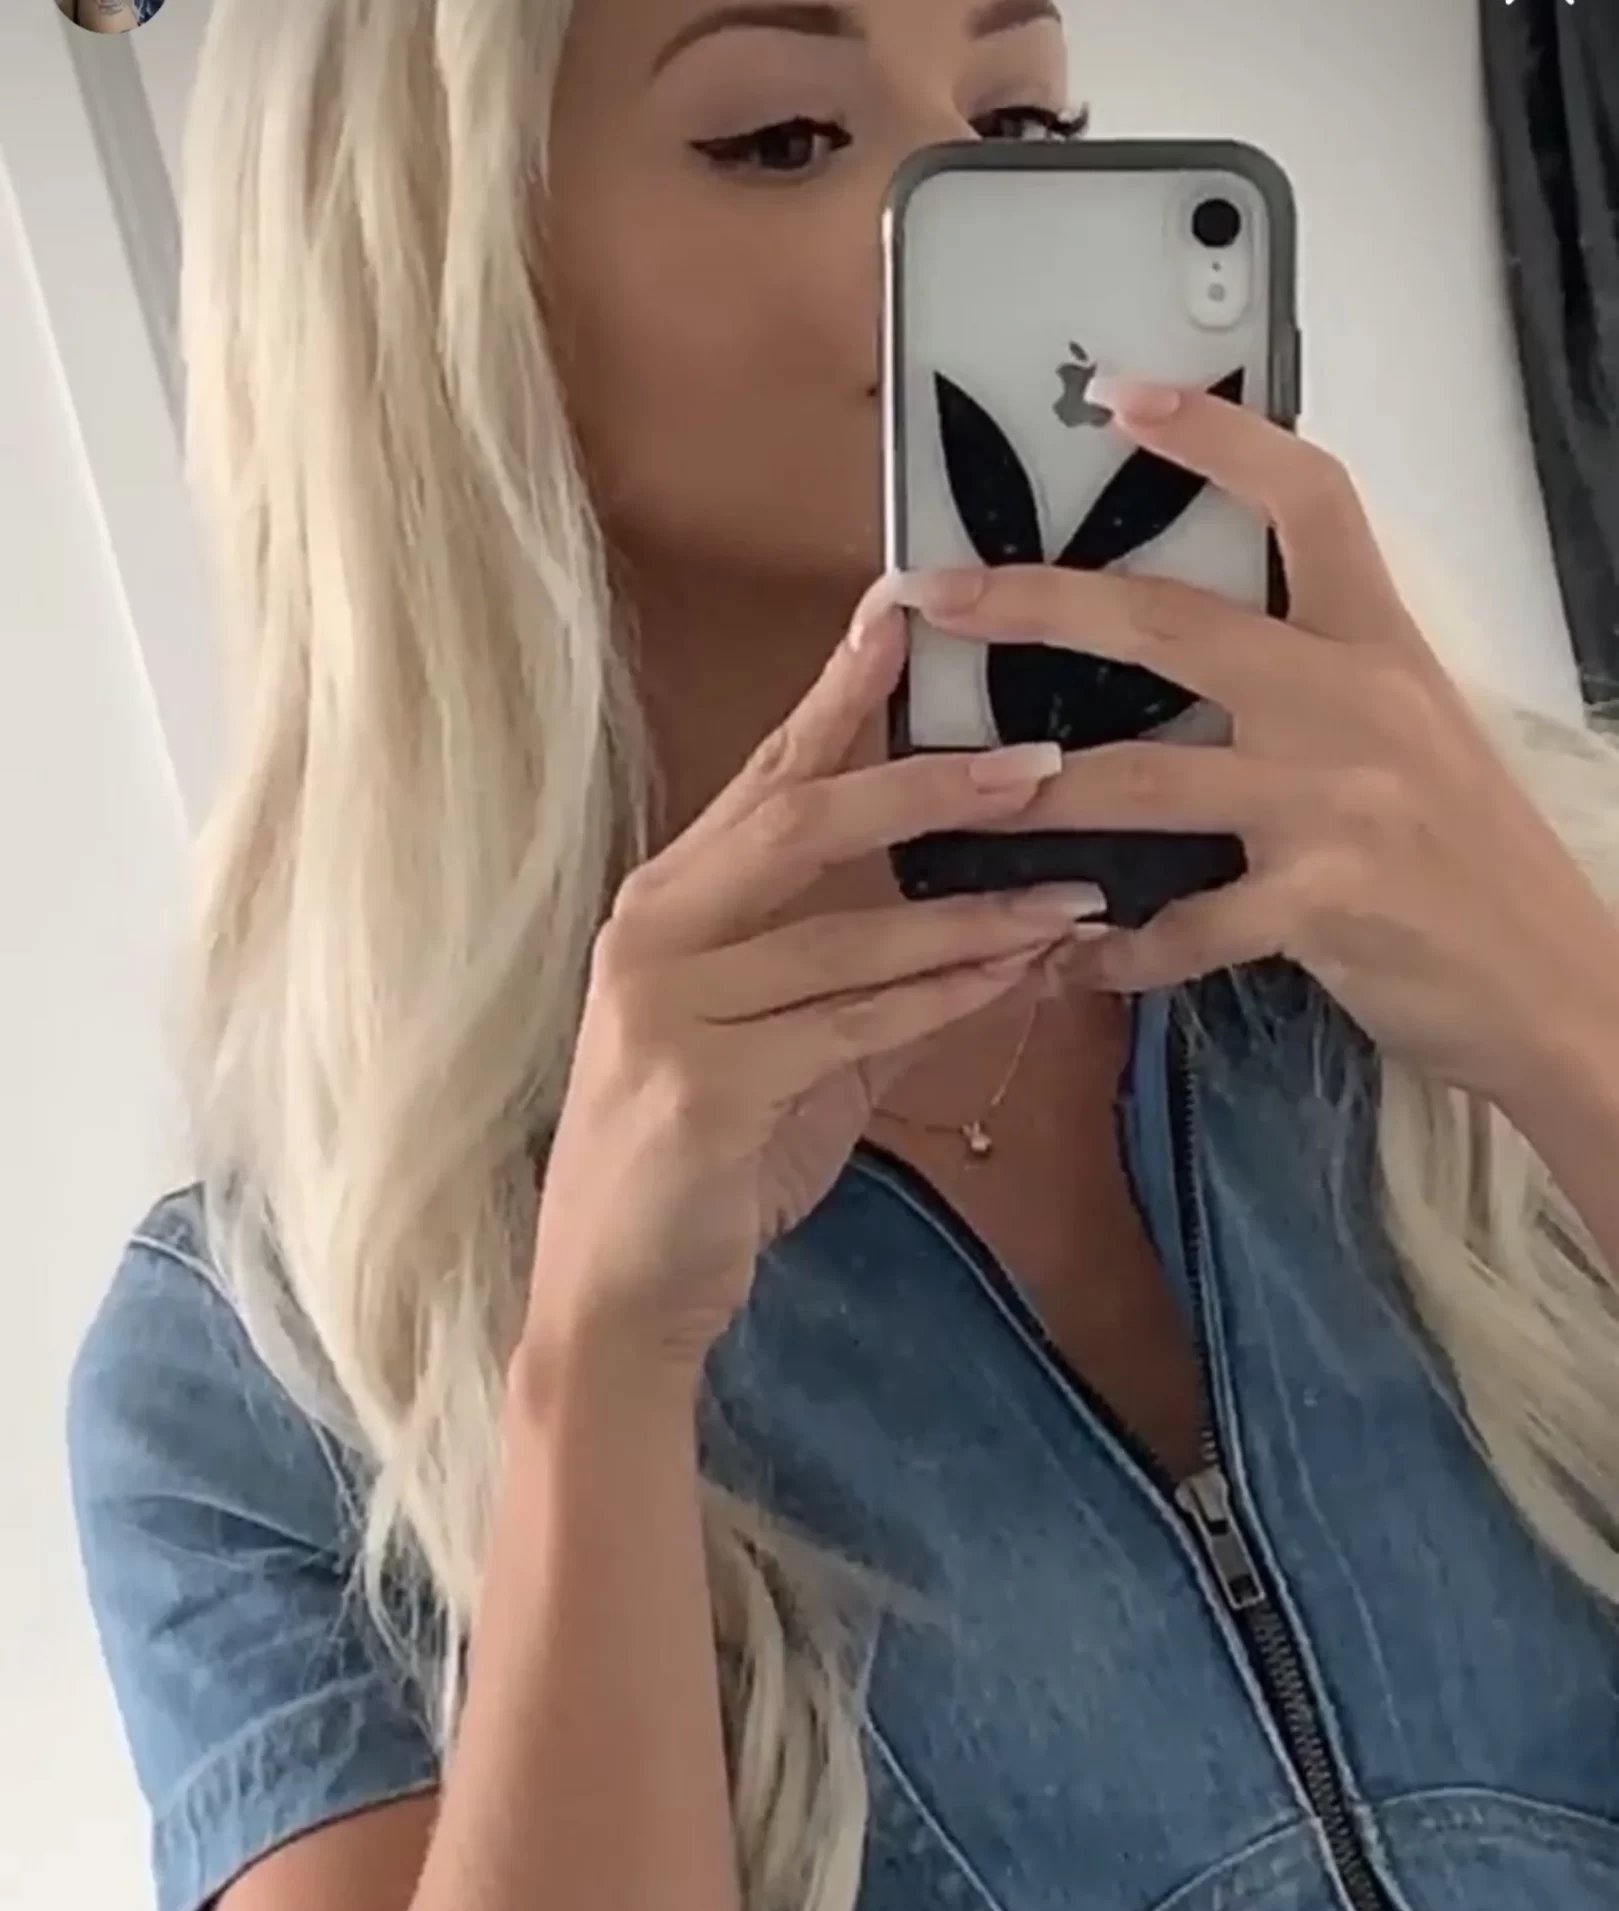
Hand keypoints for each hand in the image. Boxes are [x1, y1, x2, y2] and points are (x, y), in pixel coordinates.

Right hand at [521, 608, 1102, 1376]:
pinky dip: (944, 997)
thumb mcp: (797, 1057)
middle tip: (1042, 757)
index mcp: (669, 905)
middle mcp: (654, 934)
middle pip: (800, 822)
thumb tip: (1012, 930)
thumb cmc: (707, 1166)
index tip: (903, 611)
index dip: (837, 694)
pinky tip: (1021, 975)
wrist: (618, 1296)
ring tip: (1075, 892)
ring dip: (975, 913)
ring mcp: (669, 1008)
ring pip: (847, 934)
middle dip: (928, 781)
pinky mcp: (704, 1086)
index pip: (766, 778)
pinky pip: (852, 1024)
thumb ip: (878, 986)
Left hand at [880, 378, 1618, 1113]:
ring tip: (960, 797)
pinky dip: (1119, 949)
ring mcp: (1333, 803)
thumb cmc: (1463, 853)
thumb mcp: (1409, 729)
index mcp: (1375, 642)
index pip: (1307, 497)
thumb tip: (1187, 645)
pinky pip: (1187, 924)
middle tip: (936, 594)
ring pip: (1147, 779)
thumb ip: (1315, 678)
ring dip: (1038, 794)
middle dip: (1040, 603)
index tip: (1118, 394)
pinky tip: (1070, 960)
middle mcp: (1352, 703)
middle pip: (1173, 624)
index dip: (1216, 434)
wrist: (1549, 978)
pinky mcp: (1320, 905)